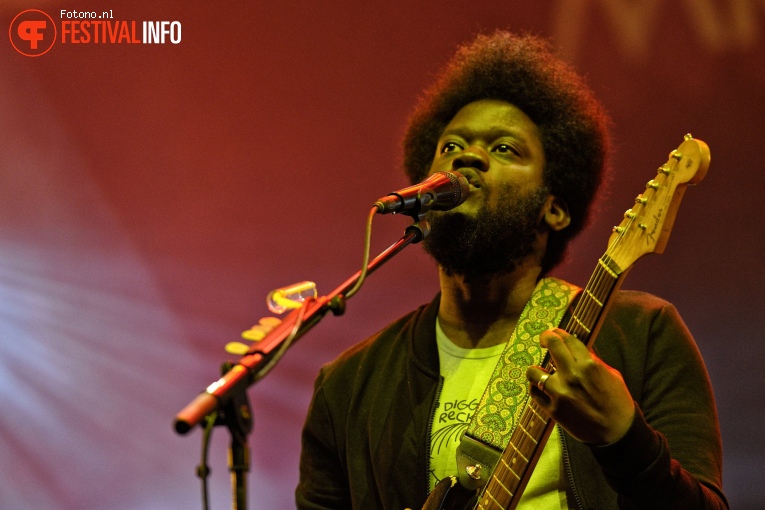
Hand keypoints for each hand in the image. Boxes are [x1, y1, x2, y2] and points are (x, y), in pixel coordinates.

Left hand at [526, 328, 634, 444]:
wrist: (617, 434)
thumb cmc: (617, 402)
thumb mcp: (611, 375)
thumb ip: (593, 360)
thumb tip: (576, 347)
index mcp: (589, 366)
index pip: (567, 339)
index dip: (558, 332)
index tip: (554, 332)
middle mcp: (572, 377)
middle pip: (551, 345)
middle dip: (546, 337)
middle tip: (545, 339)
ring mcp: (560, 394)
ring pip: (533, 371)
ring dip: (537, 369)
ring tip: (541, 371)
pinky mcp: (553, 410)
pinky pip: (534, 393)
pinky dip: (536, 388)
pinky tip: (542, 387)